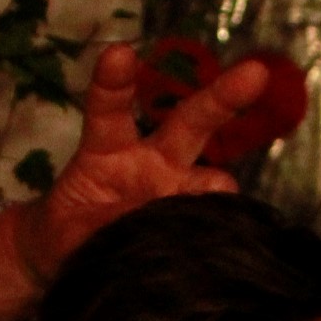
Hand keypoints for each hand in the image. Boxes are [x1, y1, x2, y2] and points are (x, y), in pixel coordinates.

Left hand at [0, 42, 266, 320]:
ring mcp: (178, 194)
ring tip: (216, 212)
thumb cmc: (68, 235)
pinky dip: (223, 235)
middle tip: (256, 72)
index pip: (109, 109)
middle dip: (222, 96)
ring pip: (216, 182)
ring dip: (223, 193)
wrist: (81, 266)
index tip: (119, 54)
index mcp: (108, 152)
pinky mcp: (195, 227)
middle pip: (191, 122)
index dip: (113, 83)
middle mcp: (152, 163)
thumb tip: (137, 231)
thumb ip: (94, 229)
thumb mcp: (64, 232)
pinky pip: (219, 225)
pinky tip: (222, 248)